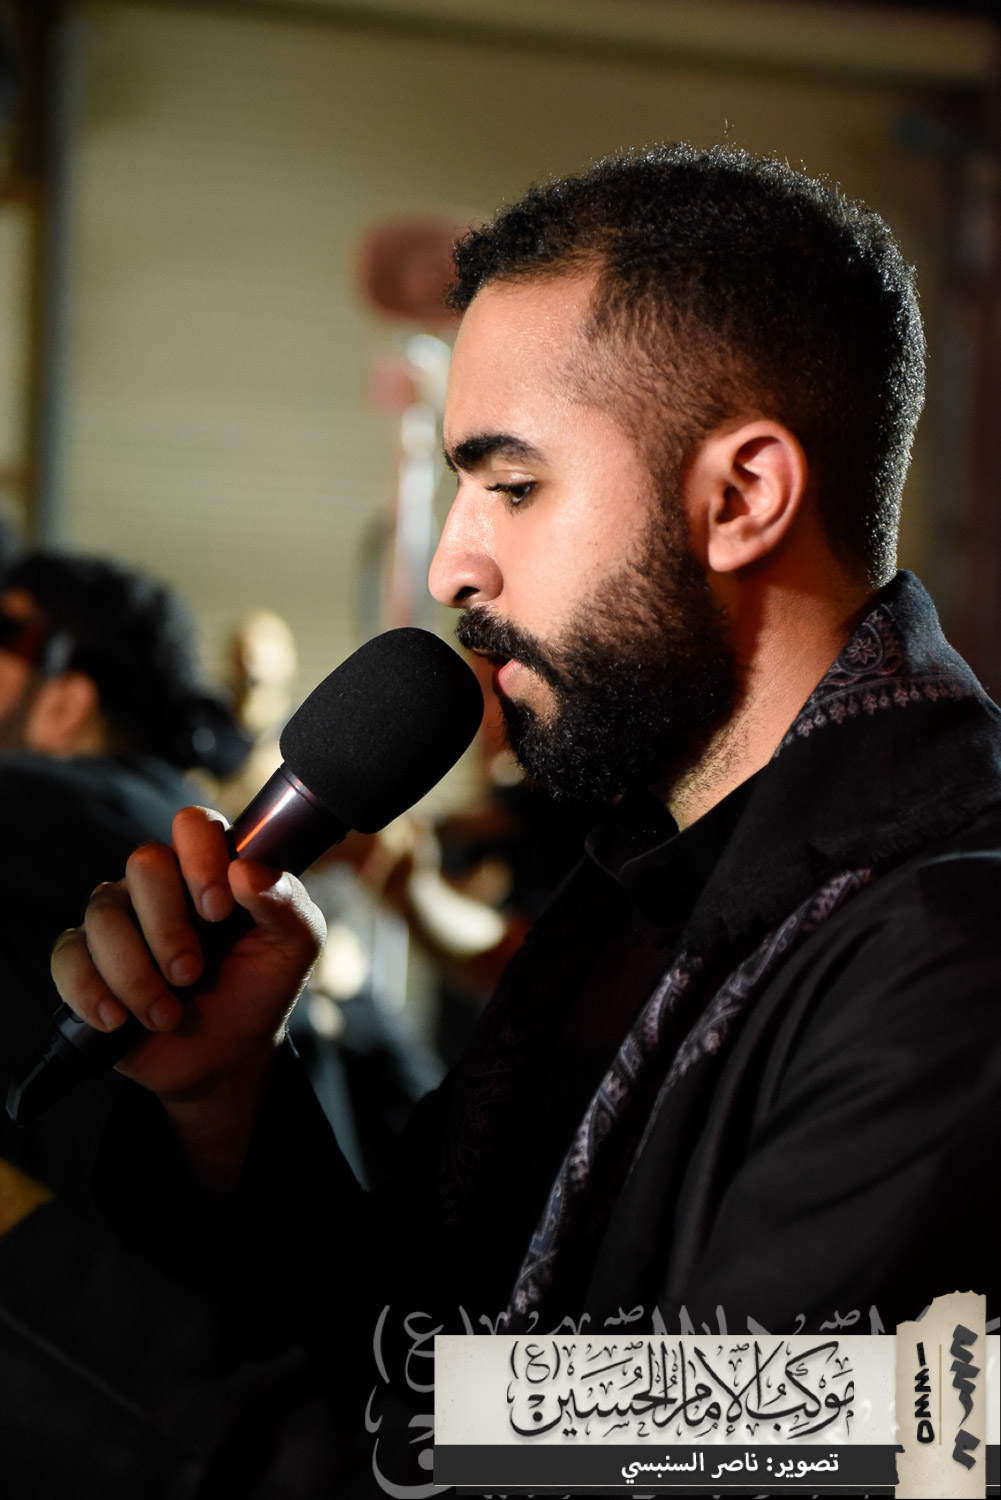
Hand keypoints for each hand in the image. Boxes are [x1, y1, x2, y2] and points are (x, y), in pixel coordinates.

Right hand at [50, 805, 324, 1190]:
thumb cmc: (260, 986)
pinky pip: (67, 957)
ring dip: (135, 973)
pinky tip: (120, 1020)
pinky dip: (91, 992)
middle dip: (167, 927)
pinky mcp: (85, 960)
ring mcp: (118, 918)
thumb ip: (285, 903)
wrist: (227, 1055)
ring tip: (167, 1014)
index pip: (194, 825)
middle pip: (143, 863)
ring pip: (103, 914)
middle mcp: (160, 883)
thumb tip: (248, 871)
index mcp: (211, 866)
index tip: (217, 911)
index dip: (201, 859)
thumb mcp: (294, 947)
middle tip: (190, 974)